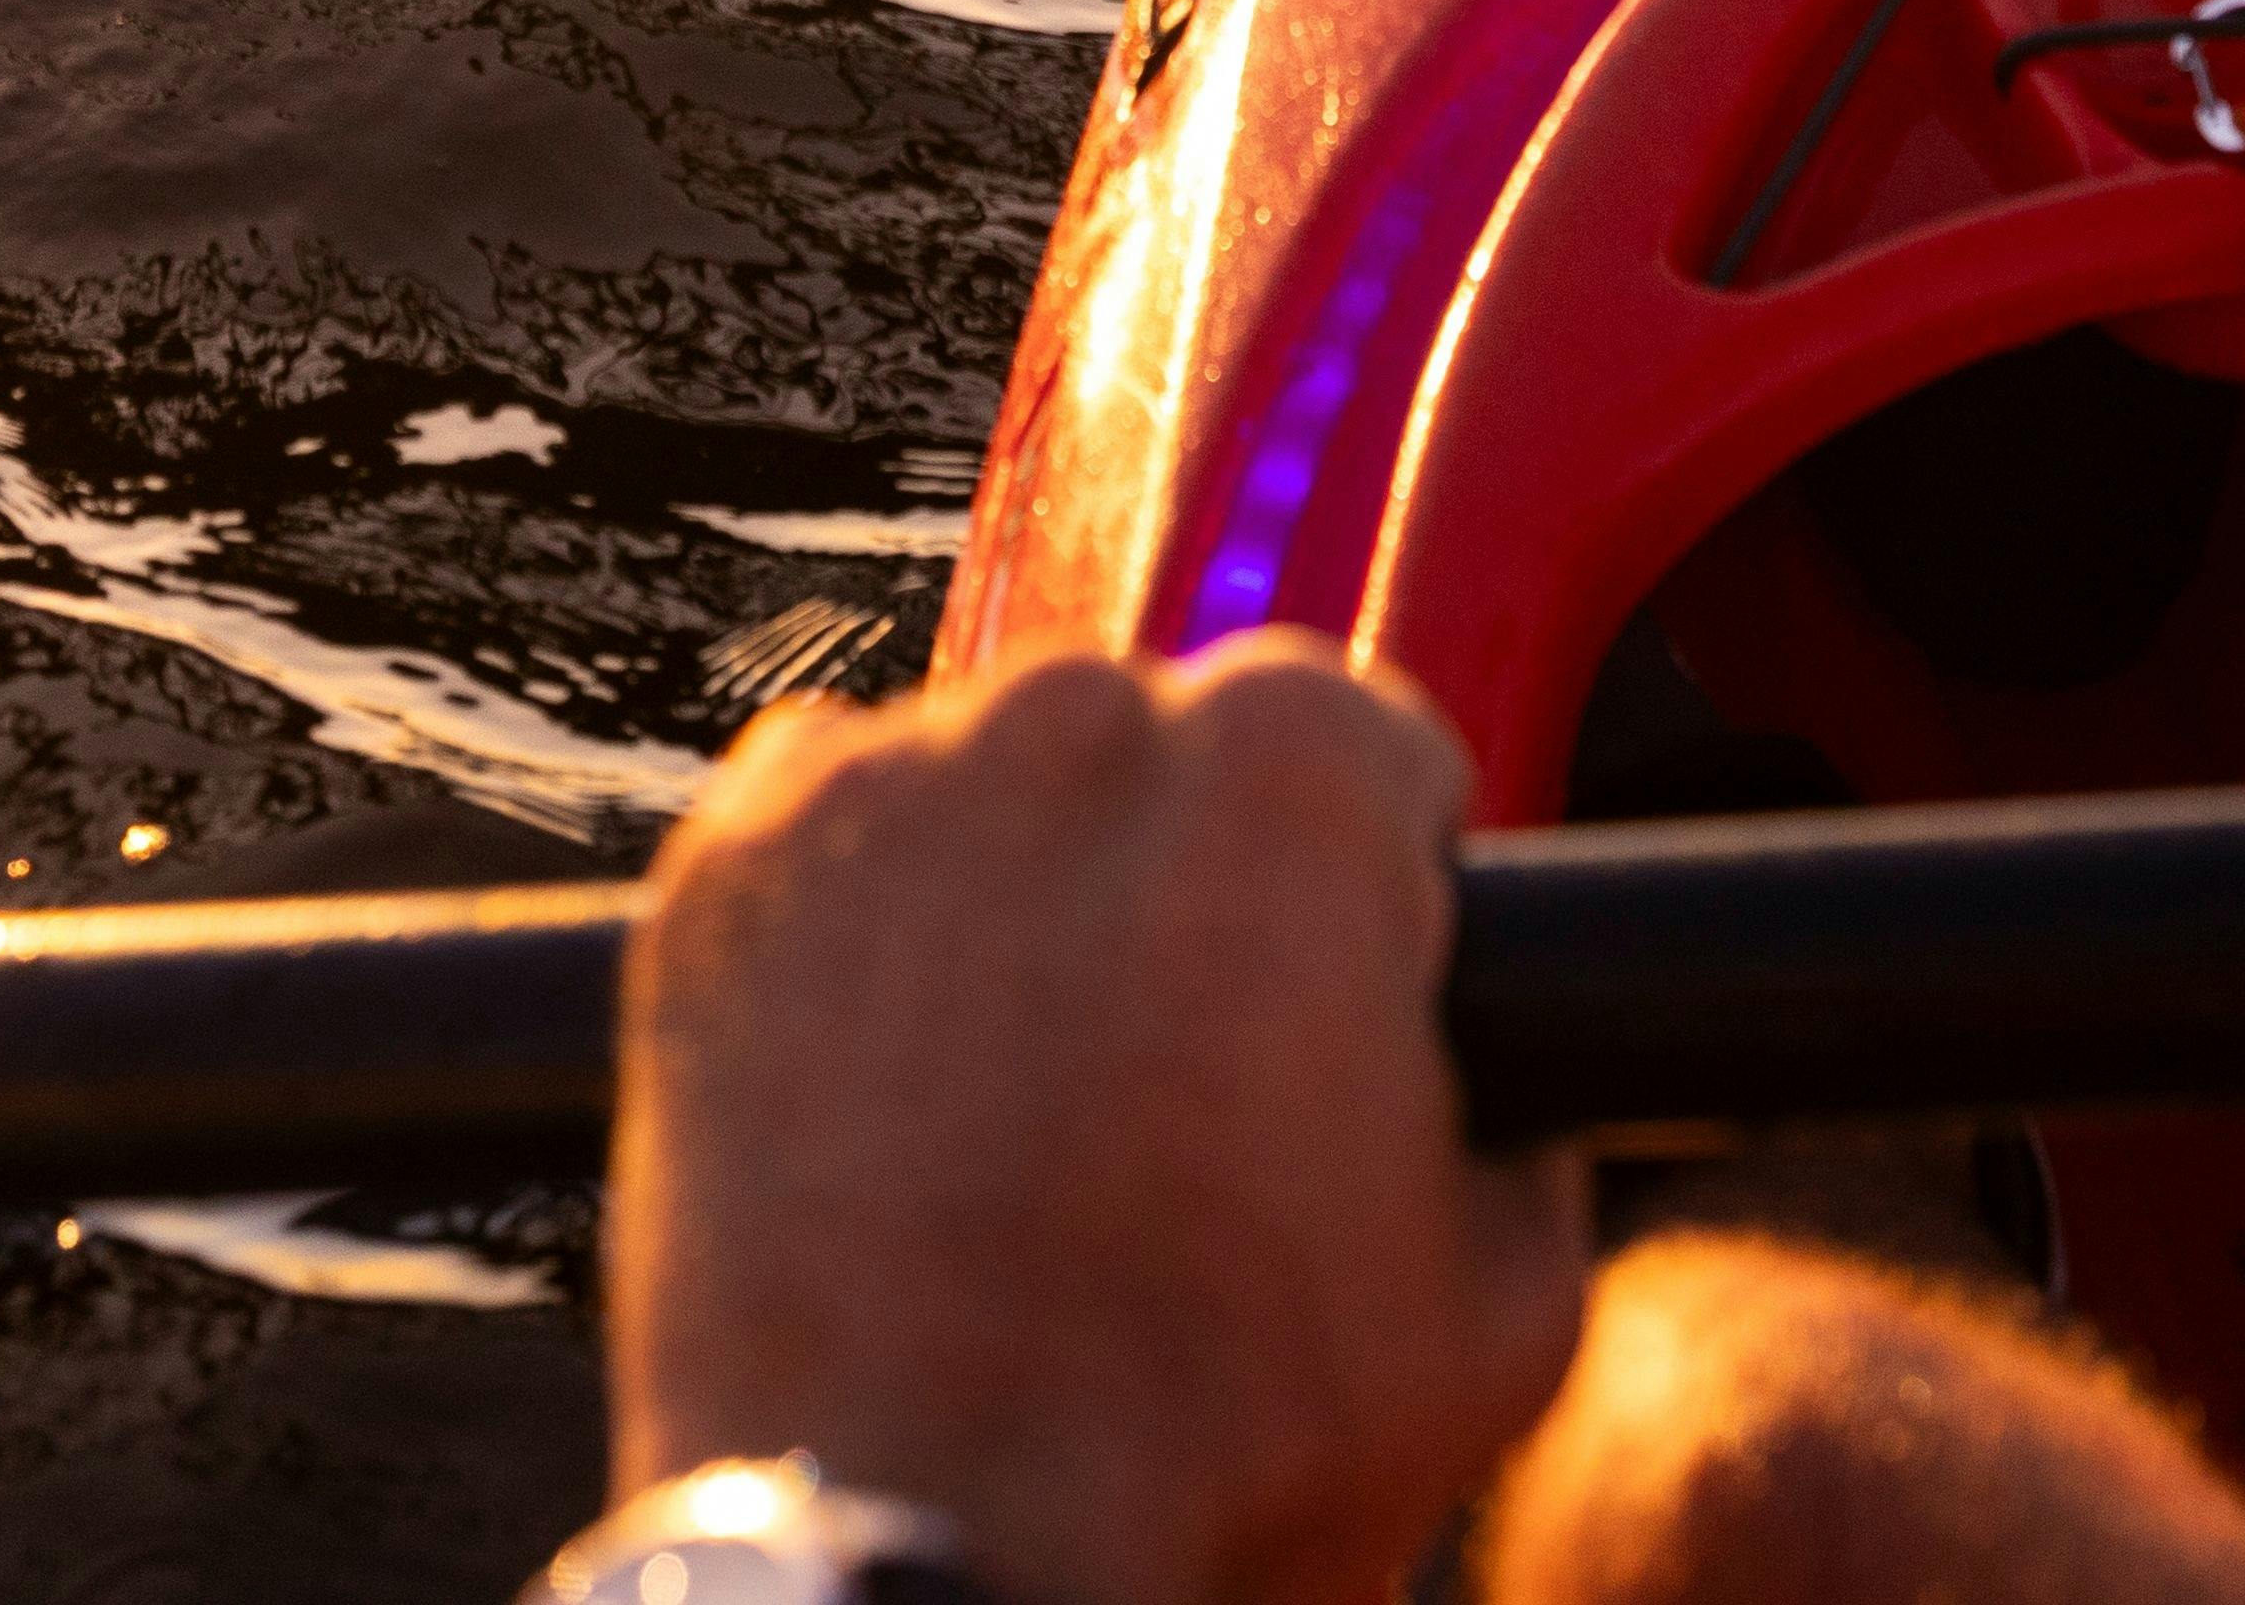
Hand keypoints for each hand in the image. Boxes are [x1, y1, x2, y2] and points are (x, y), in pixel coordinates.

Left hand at [610, 641, 1587, 1604]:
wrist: (929, 1554)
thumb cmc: (1205, 1443)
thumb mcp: (1501, 1300)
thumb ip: (1527, 1116)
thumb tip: (1488, 1083)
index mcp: (1296, 774)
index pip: (1367, 745)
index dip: (1370, 898)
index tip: (1323, 1005)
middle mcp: (1075, 723)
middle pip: (1168, 751)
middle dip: (1186, 884)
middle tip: (1171, 1087)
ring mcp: (875, 787)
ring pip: (992, 788)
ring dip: (1021, 896)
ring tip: (1019, 1110)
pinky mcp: (717, 873)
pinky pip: (829, 844)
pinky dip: (860, 934)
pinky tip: (898, 1093)